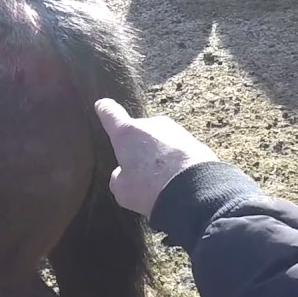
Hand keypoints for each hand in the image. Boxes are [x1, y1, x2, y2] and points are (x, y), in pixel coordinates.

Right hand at [94, 98, 218, 217]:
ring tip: (161, 182)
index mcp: (126, 133)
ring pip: (160, 142)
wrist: (193, 190)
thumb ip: (118, 177)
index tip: (103, 106)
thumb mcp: (122, 189)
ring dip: (159, 156)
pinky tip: (179, 181)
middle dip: (138, 148)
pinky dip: (177, 162)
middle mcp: (151, 125)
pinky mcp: (195, 141)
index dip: (105, 110)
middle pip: (139, 133)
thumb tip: (123, 173)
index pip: (111, 114)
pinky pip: (179, 151)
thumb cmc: (150, 188)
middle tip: (140, 173)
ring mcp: (175, 130)